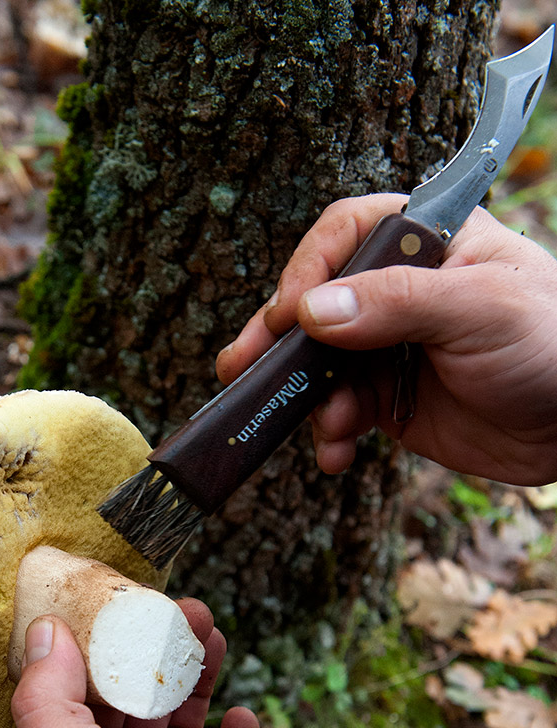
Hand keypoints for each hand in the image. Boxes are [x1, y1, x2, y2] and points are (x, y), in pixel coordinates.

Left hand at [10, 599, 320, 727]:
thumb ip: (48, 702)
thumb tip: (39, 635)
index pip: (70, 702)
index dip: (91, 651)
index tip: (116, 607)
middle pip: (130, 706)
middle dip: (151, 653)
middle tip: (179, 610)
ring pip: (181, 726)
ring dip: (195, 679)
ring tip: (212, 635)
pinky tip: (240, 715)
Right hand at [216, 193, 556, 485]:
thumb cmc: (551, 343)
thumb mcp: (481, 309)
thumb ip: (397, 304)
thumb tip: (311, 312)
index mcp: (427, 244)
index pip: (344, 236)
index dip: (308, 271)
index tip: (291, 315)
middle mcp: (399, 292)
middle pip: (316, 304)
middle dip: (278, 342)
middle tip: (239, 368)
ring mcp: (389, 348)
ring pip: (318, 365)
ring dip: (308, 398)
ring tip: (327, 426)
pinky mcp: (388, 400)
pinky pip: (338, 412)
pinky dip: (329, 434)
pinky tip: (336, 453)